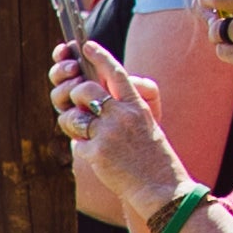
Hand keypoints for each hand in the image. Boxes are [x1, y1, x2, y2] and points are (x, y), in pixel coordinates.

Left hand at [48, 31, 193, 229]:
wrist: (160, 186)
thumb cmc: (151, 155)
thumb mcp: (144, 124)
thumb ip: (122, 107)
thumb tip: (95, 98)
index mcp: (136, 105)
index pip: (116, 73)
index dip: (99, 56)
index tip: (85, 45)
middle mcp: (122, 114)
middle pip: (83, 90)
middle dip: (73, 95)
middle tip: (79, 107)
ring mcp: (108, 133)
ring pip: (71, 117)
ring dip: (71, 125)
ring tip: (88, 135)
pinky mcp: (96, 152)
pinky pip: (75, 143)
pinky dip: (82, 149)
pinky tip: (98, 157)